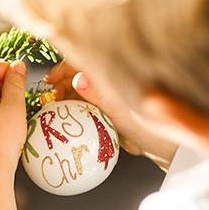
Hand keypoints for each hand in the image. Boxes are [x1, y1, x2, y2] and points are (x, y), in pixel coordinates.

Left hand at [0, 60, 27, 170]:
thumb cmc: (3, 139)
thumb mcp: (15, 106)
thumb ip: (16, 82)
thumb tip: (17, 65)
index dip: (9, 68)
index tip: (23, 76)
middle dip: (6, 83)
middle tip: (21, 97)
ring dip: (1, 97)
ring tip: (14, 111)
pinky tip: (5, 121)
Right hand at [44, 62, 176, 169]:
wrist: (158, 146)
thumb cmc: (145, 125)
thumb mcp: (120, 110)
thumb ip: (99, 94)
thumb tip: (79, 79)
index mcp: (110, 76)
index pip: (81, 63)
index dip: (63, 69)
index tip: (50, 80)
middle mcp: (106, 84)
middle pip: (76, 76)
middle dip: (60, 84)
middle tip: (51, 98)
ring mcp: (104, 98)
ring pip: (77, 92)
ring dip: (63, 97)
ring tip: (53, 108)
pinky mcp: (103, 112)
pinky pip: (82, 107)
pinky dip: (70, 109)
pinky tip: (63, 117)